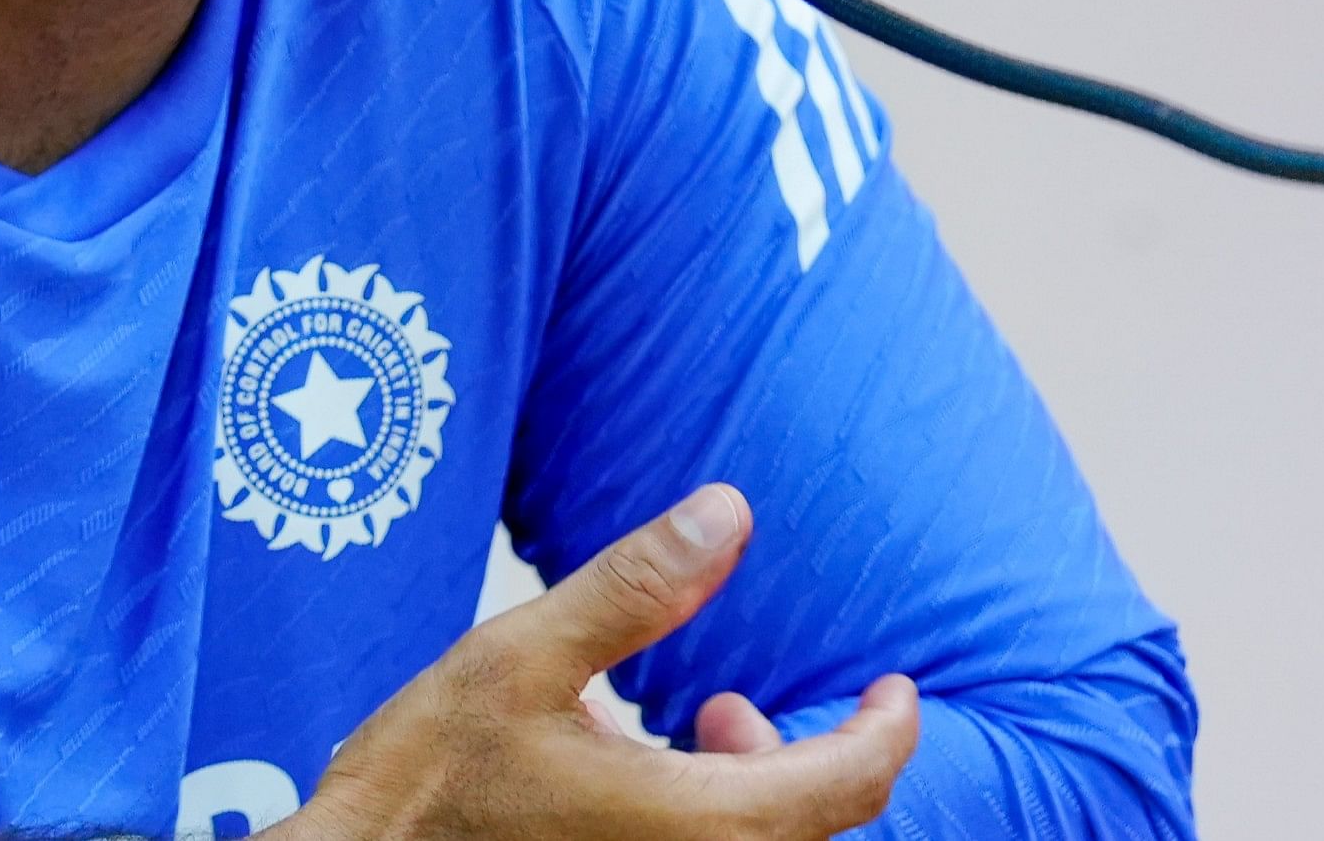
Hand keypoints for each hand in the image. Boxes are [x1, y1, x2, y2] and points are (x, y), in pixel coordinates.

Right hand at [282, 483, 920, 839]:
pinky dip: (711, 812)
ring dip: (755, 783)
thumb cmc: (426, 779)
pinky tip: (642, 769)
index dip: (889, 730)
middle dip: (808, 752)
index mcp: (693, 820)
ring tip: (699, 719)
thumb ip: (636, 588)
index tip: (897, 688)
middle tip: (742, 697)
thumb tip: (729, 513)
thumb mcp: (522, 654)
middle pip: (813, 824)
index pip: (847, 785)